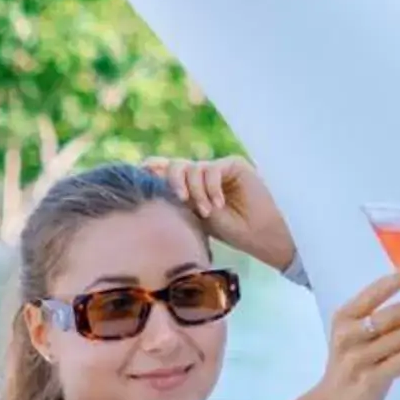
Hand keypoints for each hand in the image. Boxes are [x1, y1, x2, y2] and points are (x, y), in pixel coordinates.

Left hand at [153, 155, 296, 273]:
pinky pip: (210, 169)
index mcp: (190, 185)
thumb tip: (149, 185)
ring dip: (197, 192)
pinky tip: (218, 205)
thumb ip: (178, 199)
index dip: (151, 169)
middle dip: (173, 181)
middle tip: (181, 200)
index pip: (165, 169)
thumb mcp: (196, 216)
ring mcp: (217, 168)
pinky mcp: (233, 164)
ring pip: (192, 168)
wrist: (259, 234)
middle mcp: (202, 174)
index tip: (140, 175)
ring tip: (208, 212)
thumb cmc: (230, 231)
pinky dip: (210, 188)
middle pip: (175, 165)